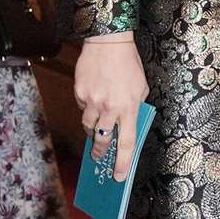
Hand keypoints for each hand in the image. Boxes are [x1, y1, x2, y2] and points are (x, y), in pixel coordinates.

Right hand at [74, 38, 149, 182]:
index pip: (127, 142)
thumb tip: (128, 124)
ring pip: (89, 126)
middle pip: (103, 139)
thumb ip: (135, 106)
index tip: (118, 176)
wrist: (108, 42)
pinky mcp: (79, 93)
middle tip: (99, 157)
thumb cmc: (128, 64)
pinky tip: (93, 97)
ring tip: (97, 126)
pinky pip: (83, 108)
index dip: (123, 162)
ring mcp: (92, 101)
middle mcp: (110, 107)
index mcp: (129, 107)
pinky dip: (88, 107)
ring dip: (93, 129)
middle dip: (101, 151)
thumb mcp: (140, 87)